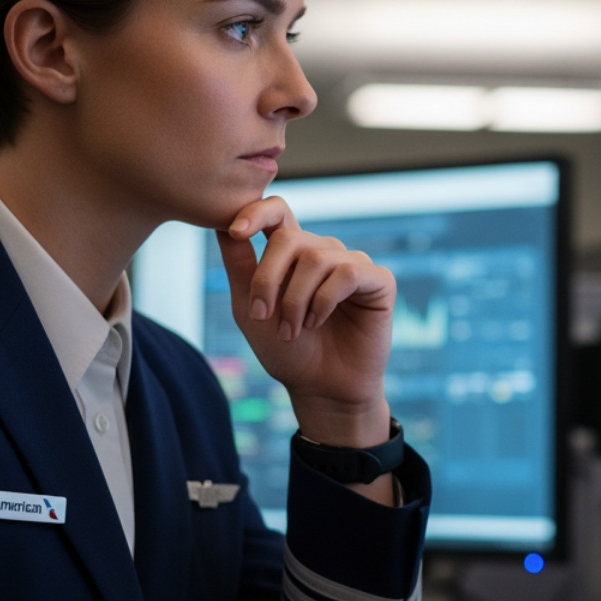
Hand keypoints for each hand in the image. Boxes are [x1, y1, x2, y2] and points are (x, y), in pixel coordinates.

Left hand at [217, 197, 395, 446]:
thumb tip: (222, 223)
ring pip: (315, 258)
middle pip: (289, 239)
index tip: (236, 232)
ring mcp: (353, 264)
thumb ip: (240, 265)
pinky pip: (346, 273)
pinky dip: (324, 301)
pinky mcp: (379, 281)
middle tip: (263, 316)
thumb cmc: (287, 351)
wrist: (320, 389)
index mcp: (293, 254)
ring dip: (295, 300)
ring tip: (293, 330)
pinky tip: (318, 322)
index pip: (277, 212)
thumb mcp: (250, 308)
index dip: (256, 211)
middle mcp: (324, 253)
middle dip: (268, 278)